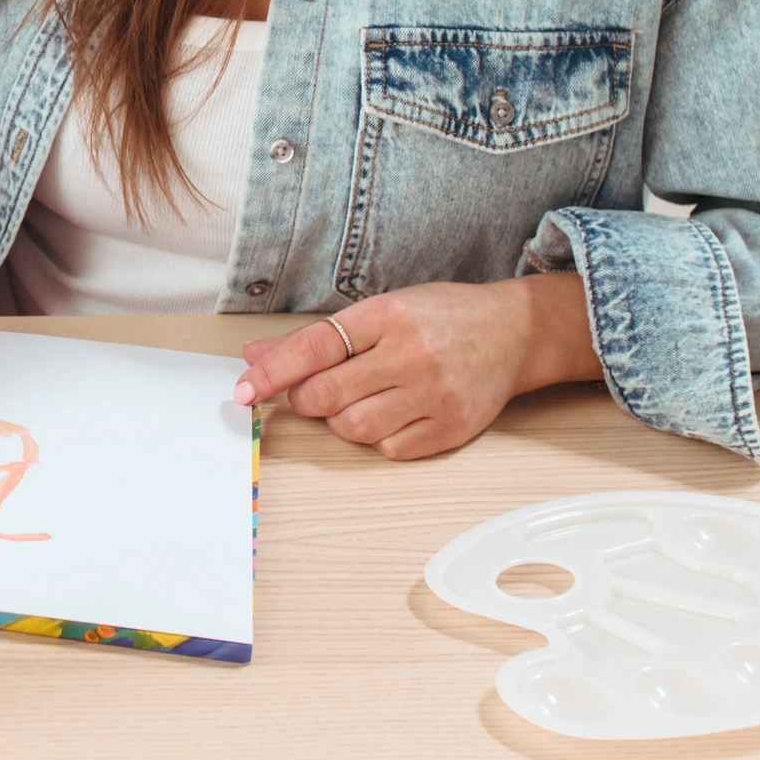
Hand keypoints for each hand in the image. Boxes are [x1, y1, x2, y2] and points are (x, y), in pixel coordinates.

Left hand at [231, 273, 600, 460]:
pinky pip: (390, 450)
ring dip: (341, 421)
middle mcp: (411, 355)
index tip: (242, 390)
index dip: (272, 373)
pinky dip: (378, 439)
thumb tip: (254, 356)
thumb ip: (316, 337)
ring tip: (360, 400)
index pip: (314, 347)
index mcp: (387, 316)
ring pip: (354, 428)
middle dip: (306, 400)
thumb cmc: (440, 317)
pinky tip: (391, 415)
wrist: (516, 332)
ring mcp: (435, 394)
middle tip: (312, 393)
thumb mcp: (380, 310)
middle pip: (328, 395)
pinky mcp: (453, 427)